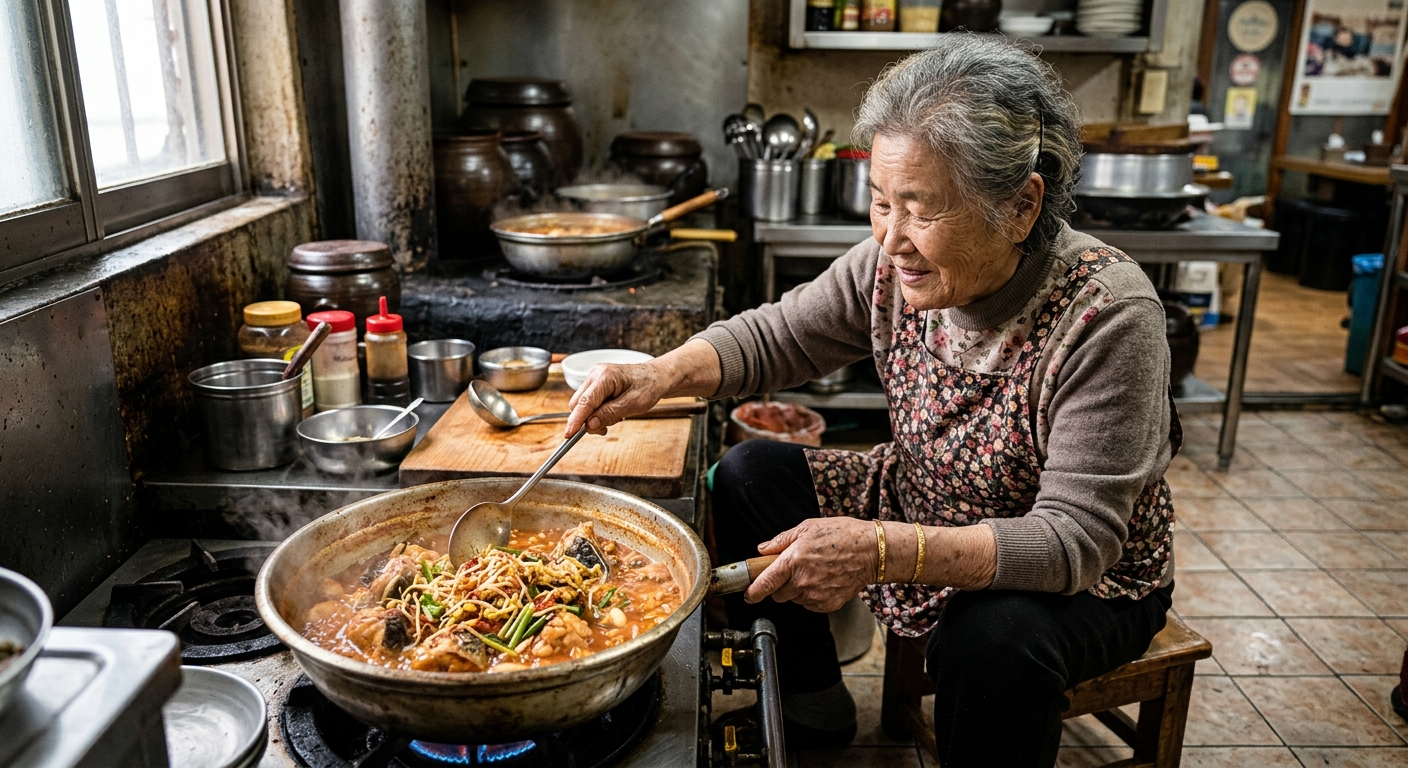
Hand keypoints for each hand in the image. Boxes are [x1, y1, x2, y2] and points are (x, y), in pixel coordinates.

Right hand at [565, 361, 670, 435]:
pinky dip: (597, 412)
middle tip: (606, 429)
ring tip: (616, 415)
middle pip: (578, 404)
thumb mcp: (633, 404)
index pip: (585, 402)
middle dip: (588, 420)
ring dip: (594, 417)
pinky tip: (613, 411)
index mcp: (605, 376)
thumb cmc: (649, 386)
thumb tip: (589, 425)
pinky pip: (588, 402)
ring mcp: (594, 378)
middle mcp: (595, 374)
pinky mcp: (595, 383)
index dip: (575, 420)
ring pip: (582, 405)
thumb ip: (610, 414)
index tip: (568, 435)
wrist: (656, 376)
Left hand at [745, 517, 877, 612]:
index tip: (748, 595)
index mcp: (793, 561)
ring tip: (814, 572)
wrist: (871, 551)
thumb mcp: (807, 528)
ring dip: (797, 590)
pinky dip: (812, 596)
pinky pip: (810, 604)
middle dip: (780, 585)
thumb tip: (763, 550)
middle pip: (778, 595)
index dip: (753, 592)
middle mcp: (803, 581)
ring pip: (795, 599)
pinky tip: (823, 580)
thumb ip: (781, 541)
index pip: (765, 584)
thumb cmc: (841, 535)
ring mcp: (816, 596)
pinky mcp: (828, 604)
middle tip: (793, 570)